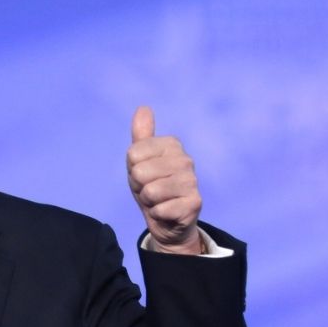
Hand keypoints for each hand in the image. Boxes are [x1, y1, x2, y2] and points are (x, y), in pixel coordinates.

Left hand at [126, 106, 202, 254]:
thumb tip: (143, 107)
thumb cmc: (151, 185)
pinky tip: (167, 211)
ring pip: (150, 191)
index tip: (143, 174)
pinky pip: (160, 209)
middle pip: (139, 172)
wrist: (166, 219)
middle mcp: (186, 159)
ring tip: (159, 200)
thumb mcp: (140, 160)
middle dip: (139, 186)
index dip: (132, 168)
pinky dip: (158, 214)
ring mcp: (192, 181)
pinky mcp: (195, 203)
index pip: (133, 153)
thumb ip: (141, 135)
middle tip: (150, 190)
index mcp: (172, 144)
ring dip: (149, 201)